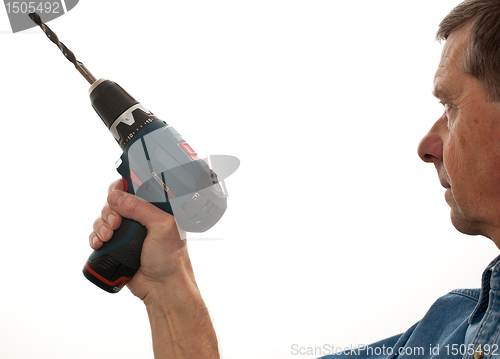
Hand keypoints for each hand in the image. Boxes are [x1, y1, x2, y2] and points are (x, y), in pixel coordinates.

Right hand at [89, 179, 218, 357]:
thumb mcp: (162, 226)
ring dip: (101, 225)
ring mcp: (128, 232)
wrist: (162, 287)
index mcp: (156, 208)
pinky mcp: (118, 245)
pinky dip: (95, 236)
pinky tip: (99, 243)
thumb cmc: (171, 259)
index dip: (122, 188)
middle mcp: (141, 217)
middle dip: (109, 211)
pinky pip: (99, 234)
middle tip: (116, 224)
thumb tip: (116, 196)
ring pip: (105, 218)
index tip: (115, 195)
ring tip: (108, 237)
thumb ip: (140, 208)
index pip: (135, 189)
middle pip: (115, 202)